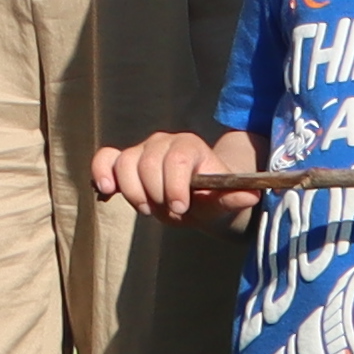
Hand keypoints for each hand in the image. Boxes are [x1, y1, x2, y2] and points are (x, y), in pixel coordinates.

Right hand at [91, 126, 259, 224]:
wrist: (195, 198)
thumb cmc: (209, 198)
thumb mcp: (224, 201)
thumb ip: (233, 197)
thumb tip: (252, 196)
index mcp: (190, 146)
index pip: (177, 158)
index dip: (175, 184)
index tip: (181, 207)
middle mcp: (163, 142)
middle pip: (147, 162)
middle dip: (155, 194)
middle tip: (169, 211)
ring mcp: (141, 150)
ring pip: (125, 163)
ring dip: (132, 191)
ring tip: (147, 208)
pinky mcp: (122, 161)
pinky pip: (105, 159)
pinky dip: (102, 172)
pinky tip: (106, 190)